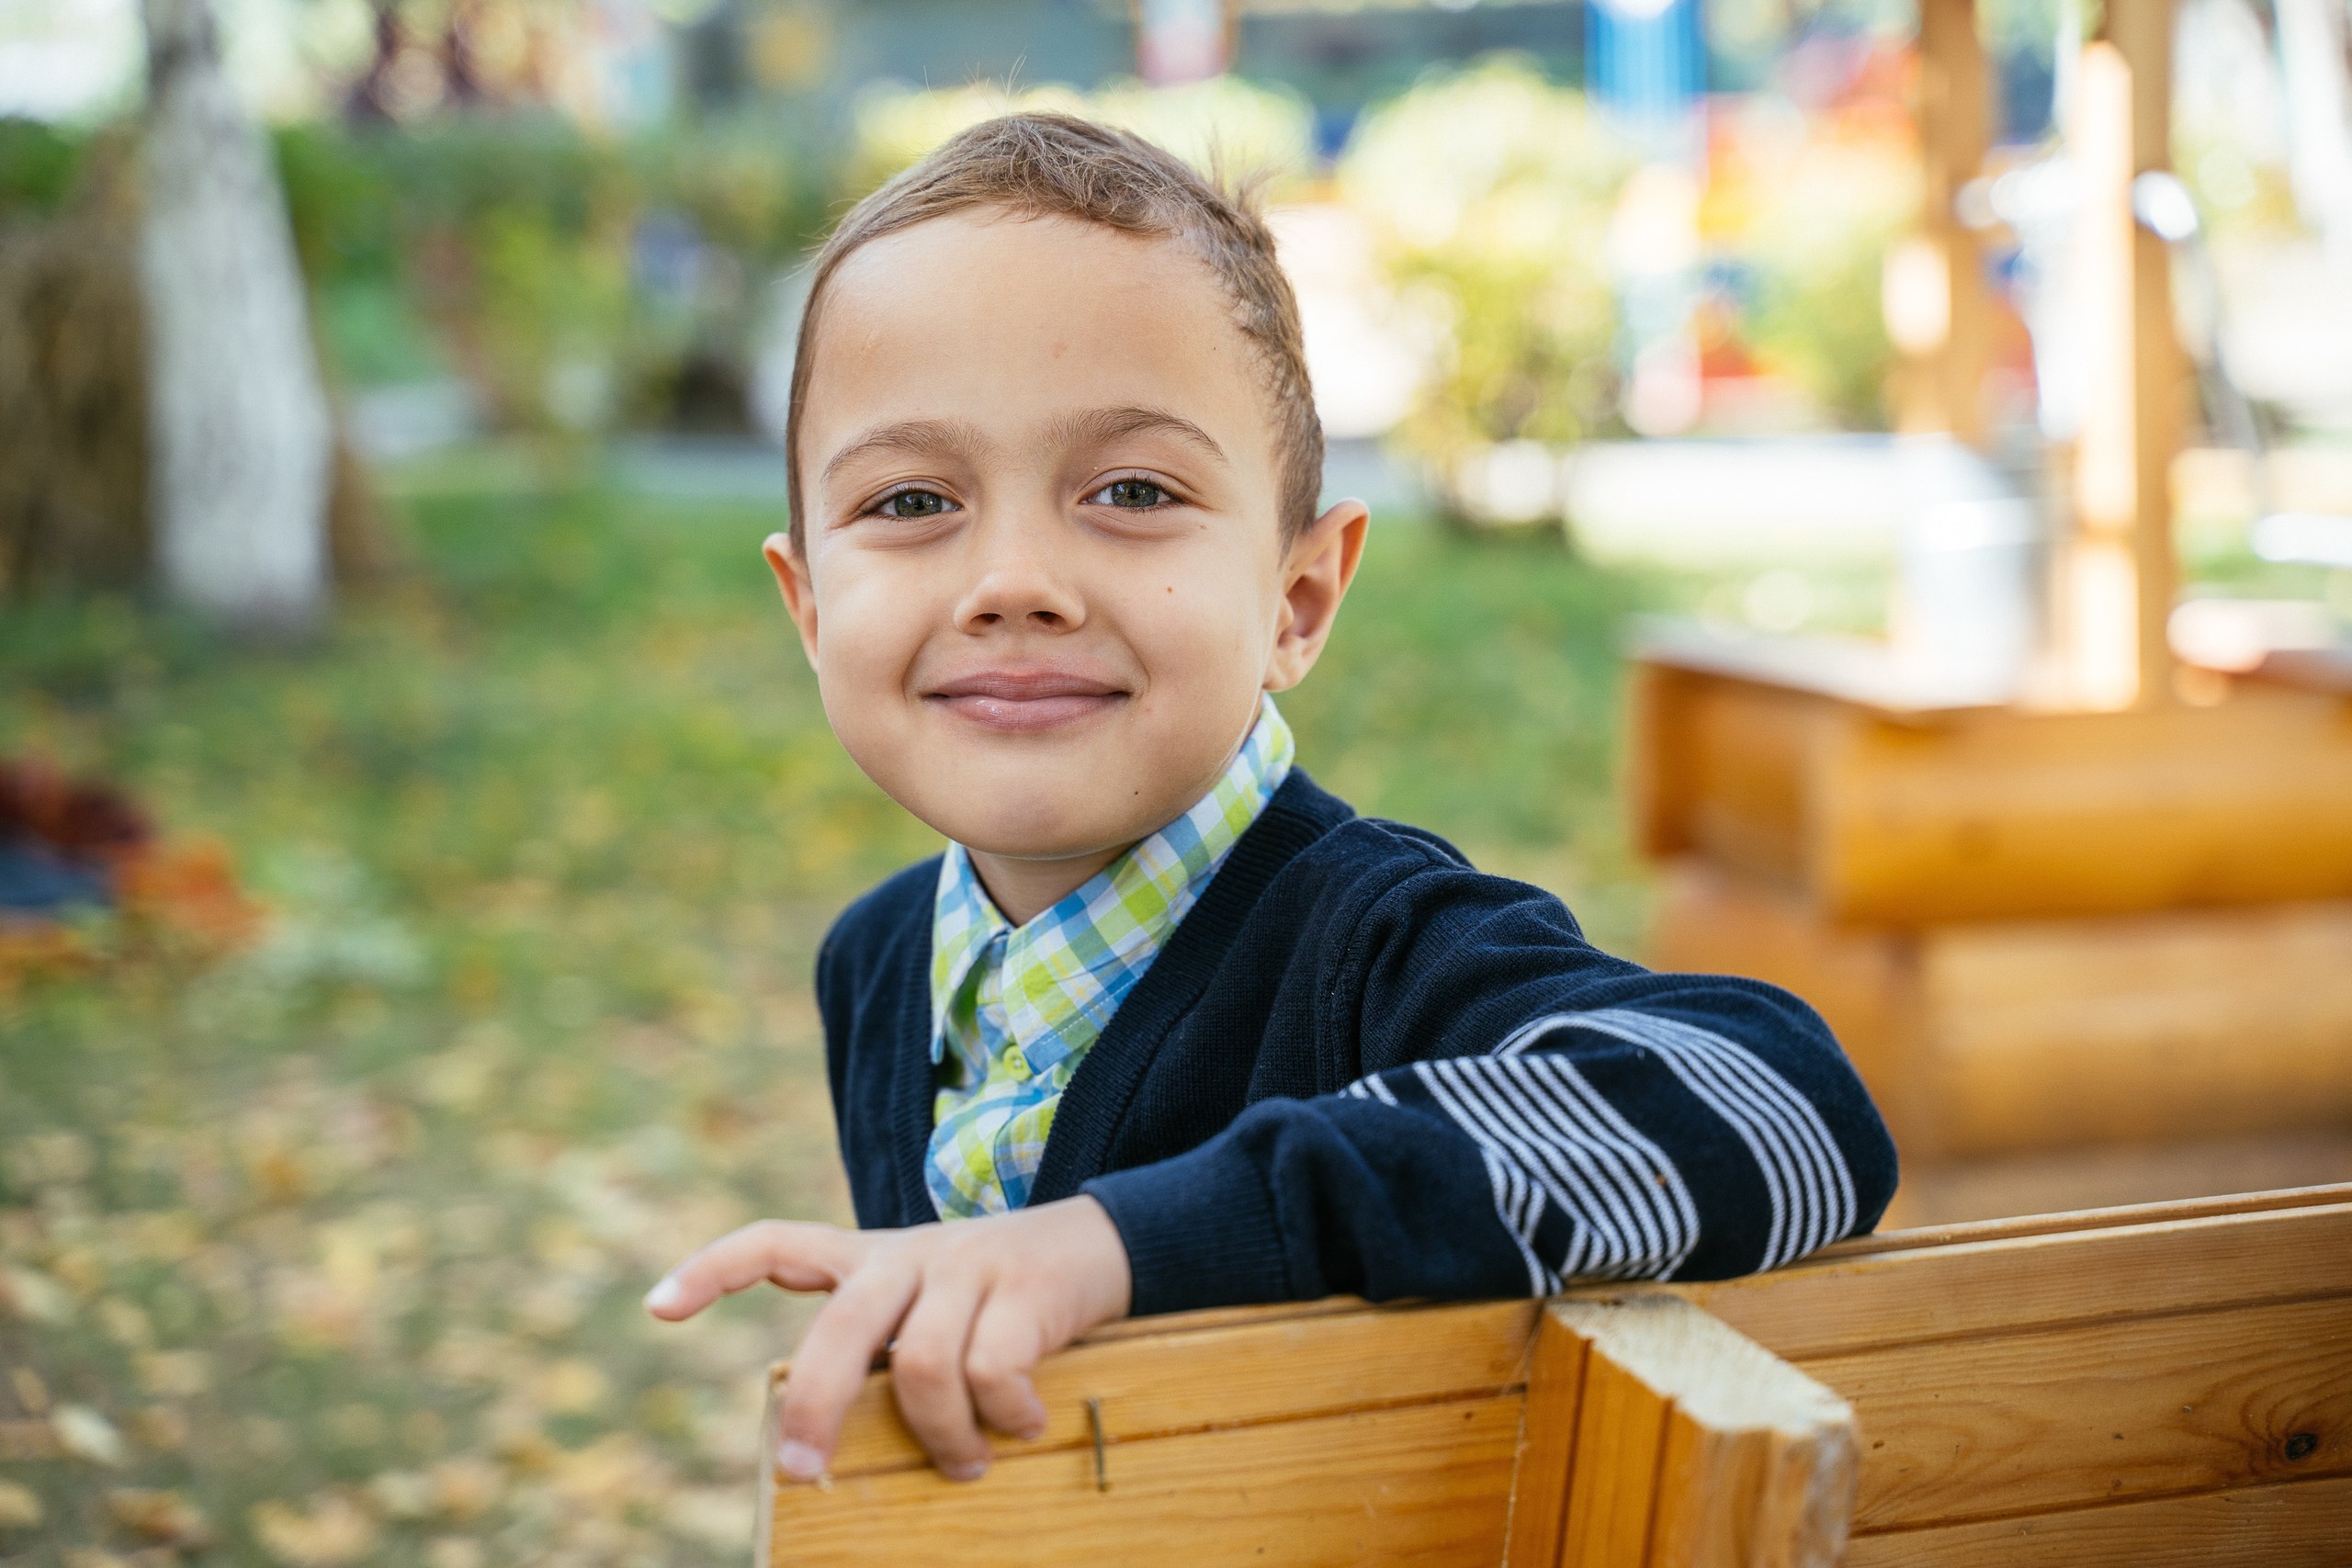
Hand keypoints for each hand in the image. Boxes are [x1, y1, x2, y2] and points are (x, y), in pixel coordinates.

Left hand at [642, 1195, 1131, 1482]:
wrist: (1104, 1245)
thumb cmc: (1000, 1302)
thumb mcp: (932, 1310)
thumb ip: (885, 1354)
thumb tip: (838, 1451)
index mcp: (871, 1258)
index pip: (778, 1240)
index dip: (714, 1270)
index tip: (658, 1308)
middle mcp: (909, 1255)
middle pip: (839, 1328)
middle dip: (816, 1410)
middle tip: (807, 1475)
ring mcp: (967, 1267)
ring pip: (922, 1366)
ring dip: (940, 1435)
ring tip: (965, 1463)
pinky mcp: (1024, 1289)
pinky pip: (991, 1372)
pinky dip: (1004, 1416)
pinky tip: (1023, 1424)